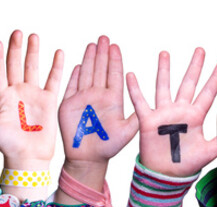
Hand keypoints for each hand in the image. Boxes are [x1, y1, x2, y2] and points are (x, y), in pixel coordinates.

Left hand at [0, 30, 62, 168]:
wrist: (28, 158)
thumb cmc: (7, 147)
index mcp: (1, 97)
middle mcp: (17, 92)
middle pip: (15, 65)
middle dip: (15, 48)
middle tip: (17, 32)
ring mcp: (33, 95)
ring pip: (33, 68)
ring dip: (33, 52)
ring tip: (33, 36)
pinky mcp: (48, 100)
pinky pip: (53, 79)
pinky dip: (56, 66)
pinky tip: (58, 52)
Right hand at [59, 36, 138, 161]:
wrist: (88, 158)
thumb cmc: (109, 147)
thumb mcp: (127, 132)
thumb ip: (136, 118)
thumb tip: (148, 105)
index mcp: (112, 99)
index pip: (114, 74)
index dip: (115, 60)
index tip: (116, 46)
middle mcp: (98, 96)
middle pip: (100, 69)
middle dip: (103, 53)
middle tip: (105, 38)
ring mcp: (83, 99)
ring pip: (87, 74)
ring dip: (90, 59)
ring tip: (93, 44)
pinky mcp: (68, 104)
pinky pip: (71, 86)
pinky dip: (74, 75)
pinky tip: (78, 64)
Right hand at [126, 48, 216, 176]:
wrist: (166, 176)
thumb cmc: (187, 164)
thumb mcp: (208, 152)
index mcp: (196, 116)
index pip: (208, 93)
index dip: (215, 79)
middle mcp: (181, 111)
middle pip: (188, 84)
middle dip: (195, 67)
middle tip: (201, 50)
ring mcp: (164, 114)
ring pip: (164, 87)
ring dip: (164, 70)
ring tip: (165, 53)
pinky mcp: (148, 121)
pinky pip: (140, 102)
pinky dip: (135, 90)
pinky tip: (131, 75)